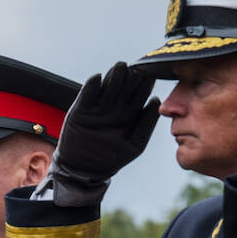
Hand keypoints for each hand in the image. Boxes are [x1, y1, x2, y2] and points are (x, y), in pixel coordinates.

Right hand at [47, 63, 160, 205]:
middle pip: (124, 87)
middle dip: (130, 76)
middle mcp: (115, 107)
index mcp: (130, 113)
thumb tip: (156, 101)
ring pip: (107, 87)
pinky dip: (91, 86)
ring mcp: (97, 108)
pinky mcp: (80, 110)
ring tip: (119, 67)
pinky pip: (86, 95)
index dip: (145, 83)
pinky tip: (97, 79)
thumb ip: (146, 124)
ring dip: (113, 76)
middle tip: (135, 67)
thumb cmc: (112, 159)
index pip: (139, 93)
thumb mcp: (135, 144)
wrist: (84, 170)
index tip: (150, 73)